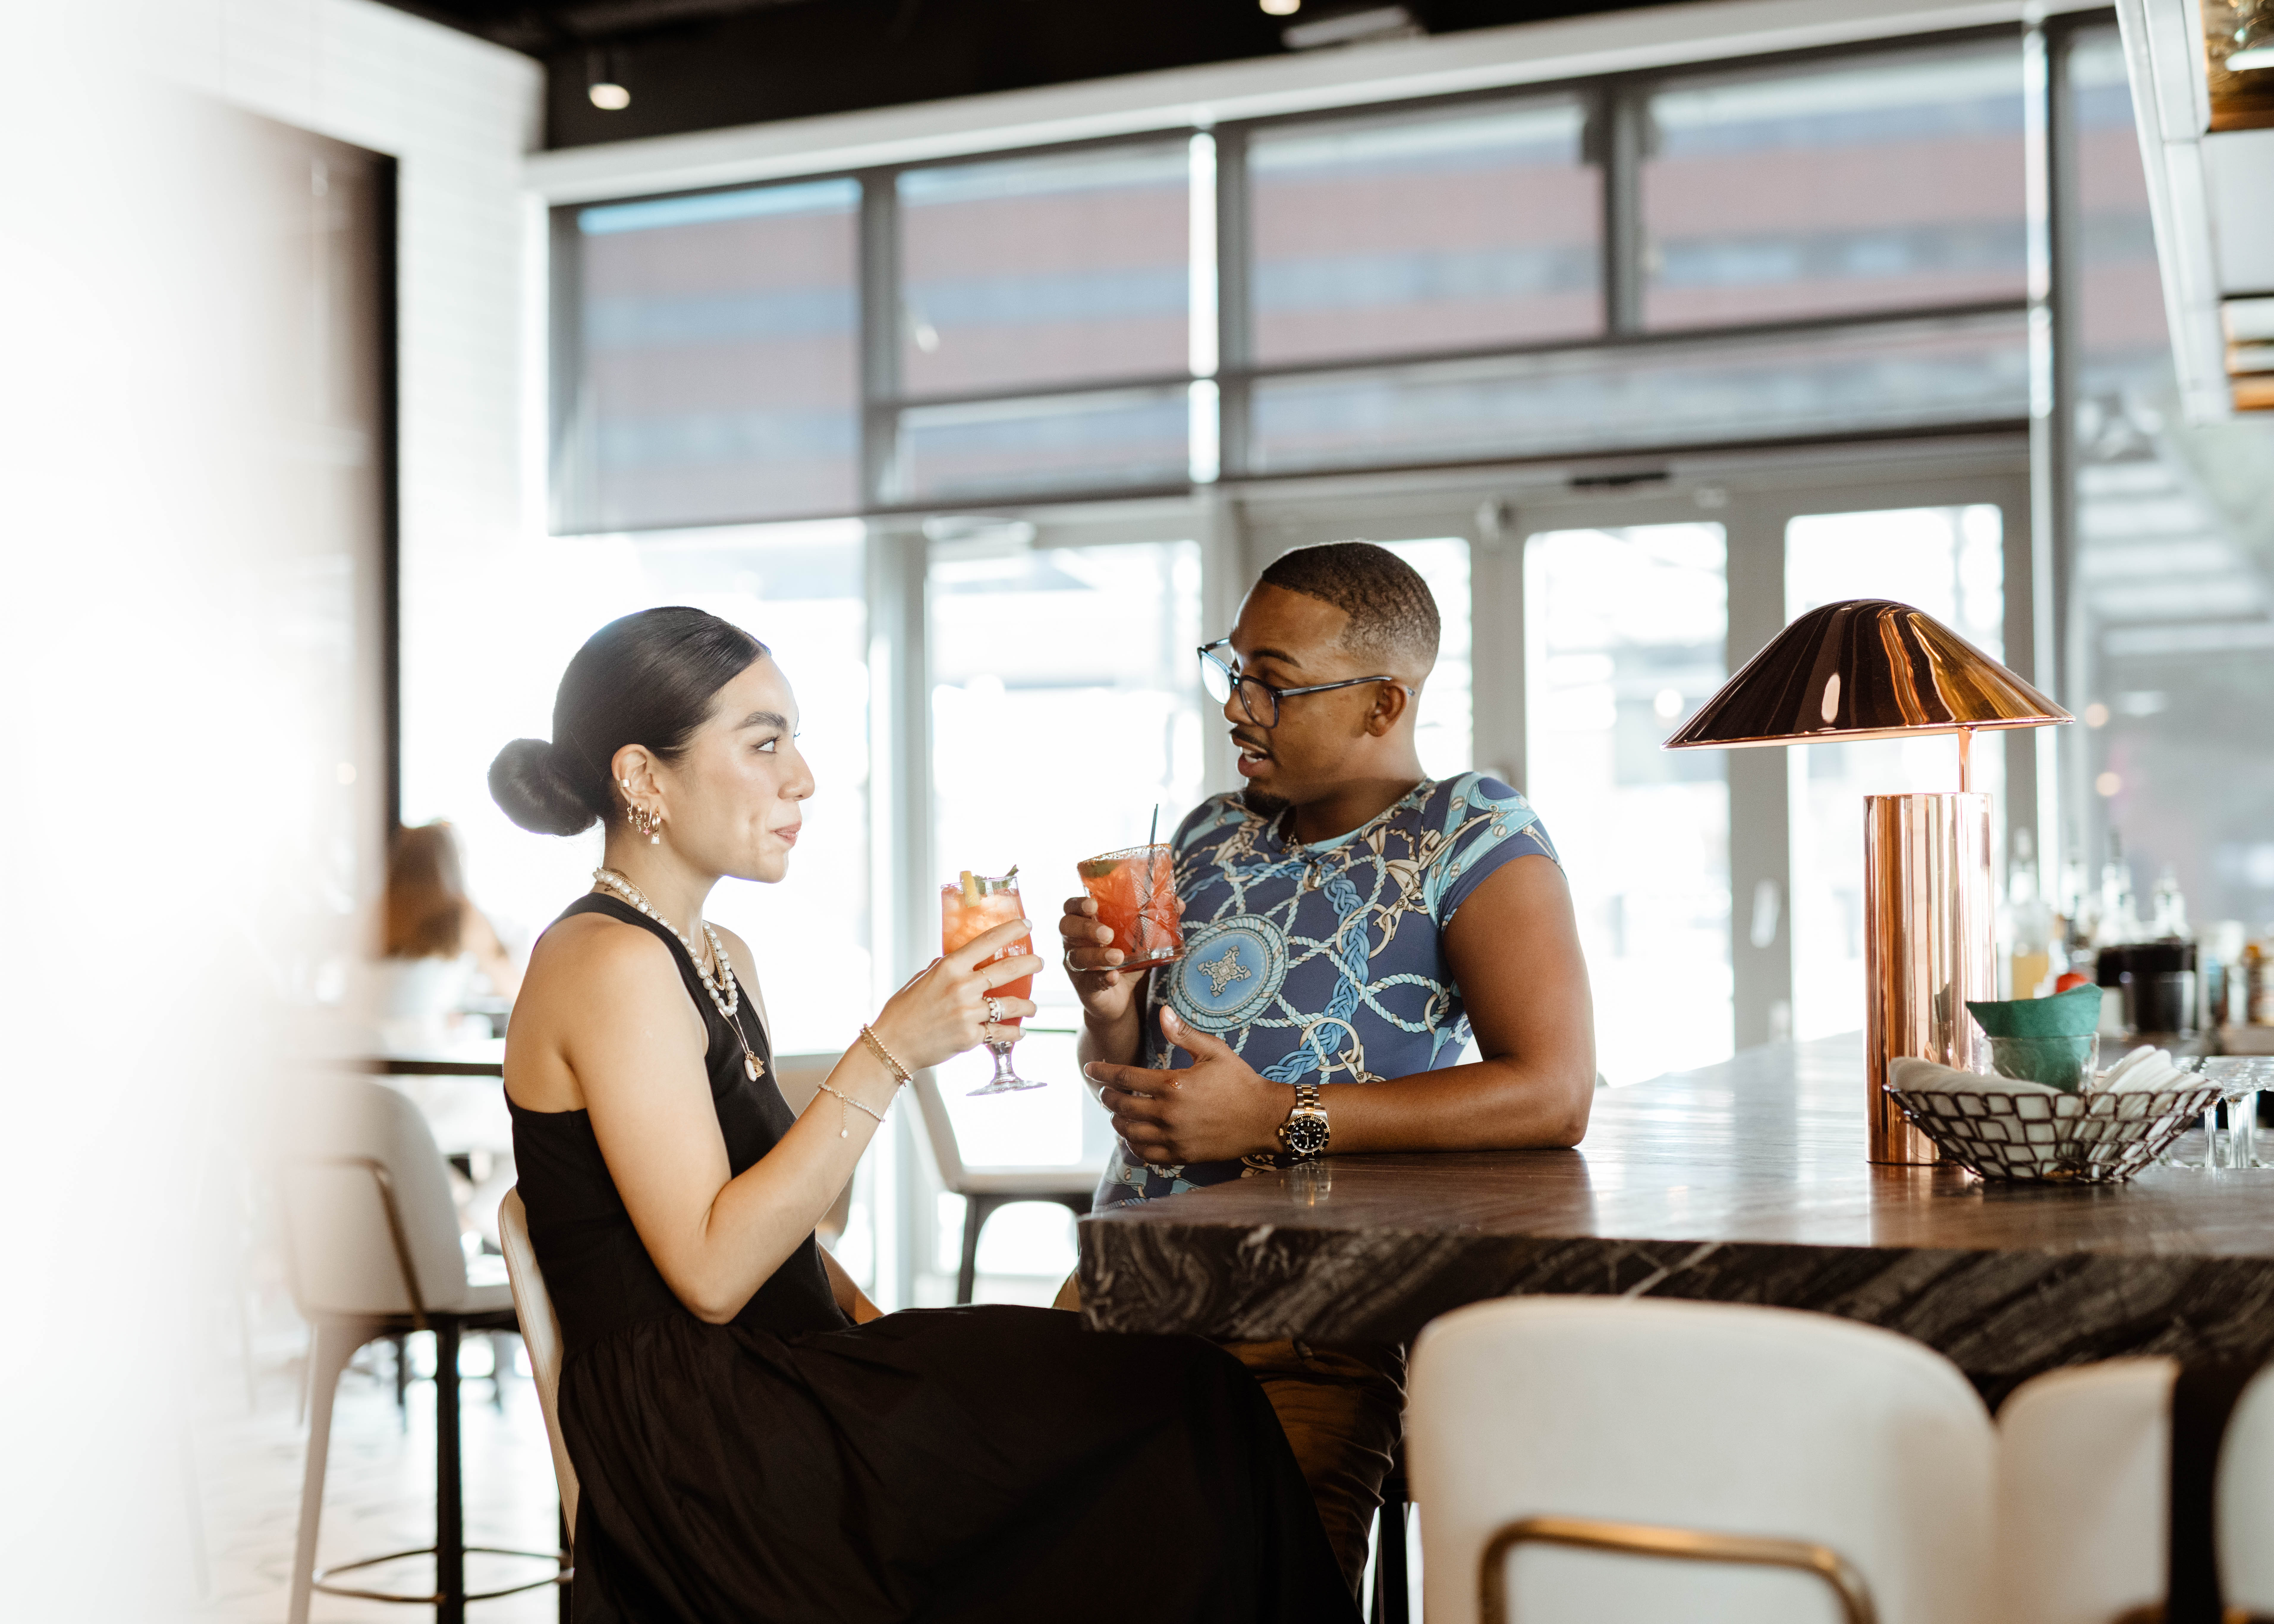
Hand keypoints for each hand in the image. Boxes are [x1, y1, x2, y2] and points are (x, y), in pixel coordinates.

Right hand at [872, 918, 1039, 1071]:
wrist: (893, 1044)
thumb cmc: (905, 1009)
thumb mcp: (922, 978)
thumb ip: (946, 967)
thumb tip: (962, 957)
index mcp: (949, 967)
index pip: (988, 941)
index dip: (1011, 931)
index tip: (1027, 925)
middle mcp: (962, 987)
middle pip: (1008, 969)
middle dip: (1031, 964)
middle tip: (1039, 963)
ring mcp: (968, 1013)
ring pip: (1011, 1005)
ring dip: (1027, 1006)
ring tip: (1032, 1007)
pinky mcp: (971, 1037)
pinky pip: (1001, 1032)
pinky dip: (1014, 1033)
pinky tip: (1020, 1032)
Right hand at [1059, 894, 1145, 1024]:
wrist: (1121, 998)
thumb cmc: (1125, 959)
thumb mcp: (1139, 940)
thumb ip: (1154, 921)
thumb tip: (1178, 903)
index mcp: (1085, 923)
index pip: (1072, 907)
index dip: (1078, 904)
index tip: (1093, 904)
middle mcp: (1074, 941)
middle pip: (1067, 927)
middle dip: (1086, 928)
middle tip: (1108, 933)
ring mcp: (1076, 965)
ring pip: (1077, 956)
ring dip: (1096, 955)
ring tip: (1117, 957)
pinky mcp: (1083, 986)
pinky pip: (1088, 981)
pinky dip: (1102, 979)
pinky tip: (1114, 978)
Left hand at [1083, 1007, 1289, 1164]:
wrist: (1264, 1118)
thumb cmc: (1240, 1081)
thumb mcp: (1214, 1051)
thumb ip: (1184, 1034)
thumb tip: (1163, 1013)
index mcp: (1173, 1085)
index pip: (1124, 1077)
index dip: (1102, 1071)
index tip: (1090, 1068)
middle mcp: (1168, 1113)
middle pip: (1121, 1106)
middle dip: (1108, 1096)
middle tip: (1105, 1090)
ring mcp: (1173, 1137)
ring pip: (1129, 1132)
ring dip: (1117, 1121)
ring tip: (1117, 1112)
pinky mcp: (1181, 1155)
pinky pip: (1146, 1154)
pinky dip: (1133, 1144)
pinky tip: (1133, 1135)